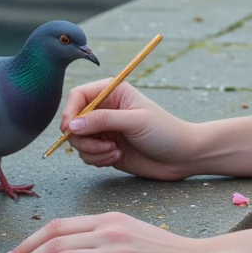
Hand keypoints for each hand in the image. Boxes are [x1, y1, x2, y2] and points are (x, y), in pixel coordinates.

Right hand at [59, 79, 192, 180]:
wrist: (182, 156)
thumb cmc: (164, 131)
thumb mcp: (135, 121)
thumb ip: (103, 120)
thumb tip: (72, 126)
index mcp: (112, 92)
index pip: (78, 96)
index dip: (70, 112)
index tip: (70, 129)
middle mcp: (105, 109)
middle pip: (74, 122)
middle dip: (82, 138)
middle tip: (102, 146)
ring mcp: (105, 130)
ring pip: (78, 141)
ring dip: (92, 151)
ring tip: (114, 152)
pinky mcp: (106, 149)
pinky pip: (87, 155)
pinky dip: (97, 159)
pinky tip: (116, 157)